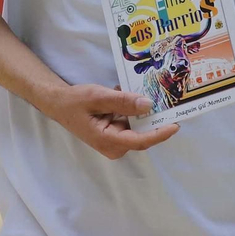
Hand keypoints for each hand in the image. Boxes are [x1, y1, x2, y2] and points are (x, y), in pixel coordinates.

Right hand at [32, 83, 178, 158]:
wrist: (59, 103)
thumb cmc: (74, 102)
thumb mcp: (97, 97)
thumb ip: (122, 101)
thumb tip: (148, 104)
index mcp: (108, 140)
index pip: (140, 141)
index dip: (159, 134)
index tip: (175, 125)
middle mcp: (113, 145)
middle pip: (142, 134)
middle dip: (154, 118)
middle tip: (166, 98)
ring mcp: (114, 140)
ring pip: (137, 127)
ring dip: (142, 111)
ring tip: (143, 91)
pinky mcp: (115, 133)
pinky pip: (131, 122)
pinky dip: (132, 109)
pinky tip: (126, 93)